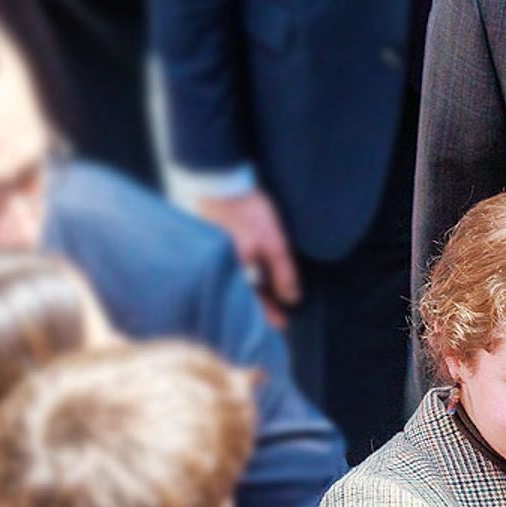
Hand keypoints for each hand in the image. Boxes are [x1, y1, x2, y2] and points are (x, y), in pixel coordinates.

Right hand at [196, 190, 299, 327]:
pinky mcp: (213, 246)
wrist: (221, 182)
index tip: (283, 324)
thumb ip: (283, 272)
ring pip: (236, 282)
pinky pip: (231, 268)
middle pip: (241, 297)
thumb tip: (292, 299)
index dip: (268, 316)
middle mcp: (220, 270)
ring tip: (272, 294)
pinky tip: (256, 273)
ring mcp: (214, 258)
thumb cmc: (248, 211)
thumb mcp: (273, 242)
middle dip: (260, 306)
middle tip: (280, 314)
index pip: (250, 306)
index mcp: (233, 273)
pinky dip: (245, 275)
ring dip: (253, 291)